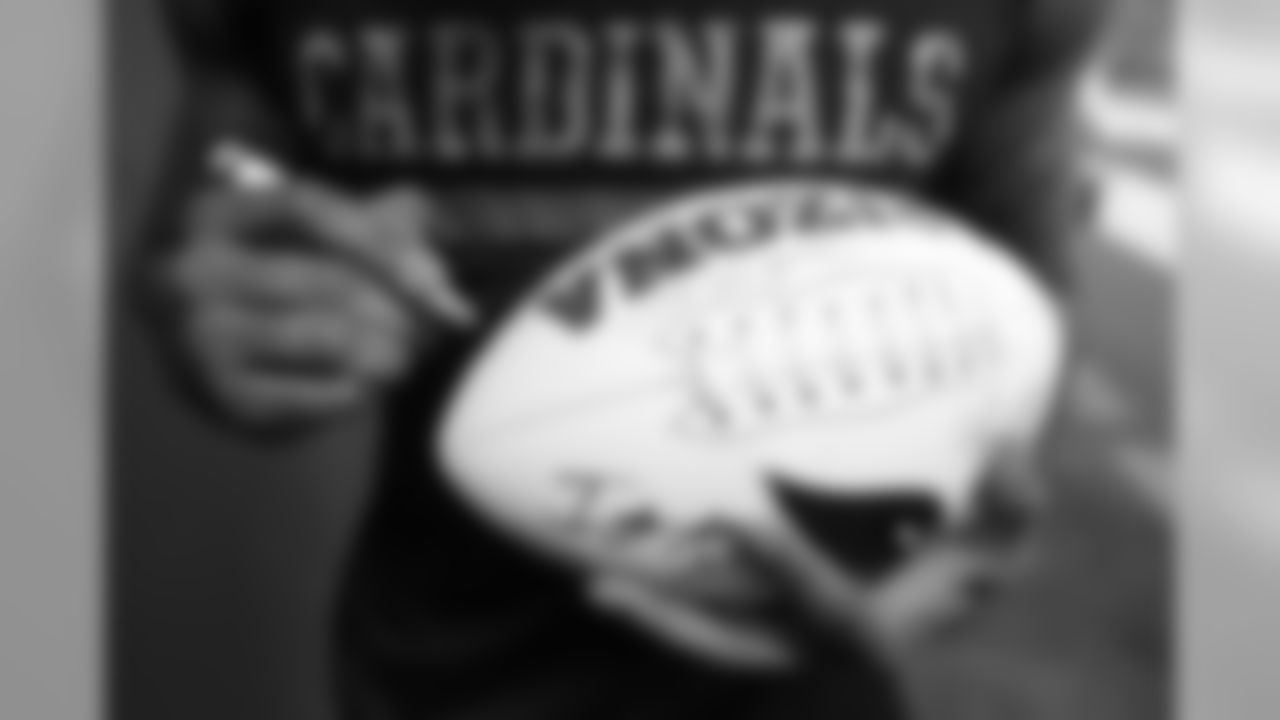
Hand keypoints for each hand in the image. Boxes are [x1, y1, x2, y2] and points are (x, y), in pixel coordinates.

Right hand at [162, 154, 474, 428]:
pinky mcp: (224, 397)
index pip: (307, 207)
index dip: (381, 241)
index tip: (439, 277)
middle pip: (326, 278)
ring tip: (406, 353)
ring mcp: (200, 338)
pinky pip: (320, 394)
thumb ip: (385, 228)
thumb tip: (439, 280)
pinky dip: (363, 388)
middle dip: (397, 305)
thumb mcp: (325, 232)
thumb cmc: (284, 272)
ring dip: (388, 349)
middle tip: (432, 323)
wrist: (214, 345)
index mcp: (216, 212)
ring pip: (326, 337)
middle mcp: (193, 272)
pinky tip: (369, 381)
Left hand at [587, 453, 1048, 671]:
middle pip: (732, 651)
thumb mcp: (999, 546)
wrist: (936, 611)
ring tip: (592, 586)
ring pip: (707, 645)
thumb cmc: (965, 572)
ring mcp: (782, 644)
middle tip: (602, 590)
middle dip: (670, 626)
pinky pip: (707, 623)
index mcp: (872, 632)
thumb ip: (1009, 504)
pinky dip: (668, 605)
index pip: (823, 608)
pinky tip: (618, 569)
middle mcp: (813, 648)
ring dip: (654, 620)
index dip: (783, 570)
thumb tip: (1006, 448)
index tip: (734, 521)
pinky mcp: (762, 630)